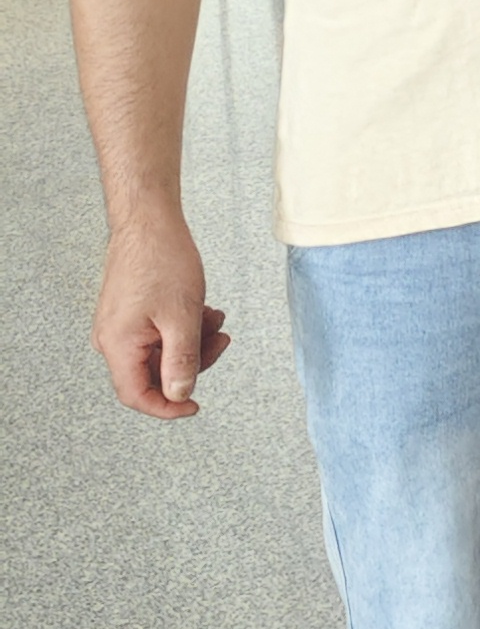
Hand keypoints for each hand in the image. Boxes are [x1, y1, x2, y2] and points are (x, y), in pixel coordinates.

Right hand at [95, 206, 228, 420]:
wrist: (149, 221)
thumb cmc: (161, 259)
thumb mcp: (182, 317)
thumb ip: (182, 361)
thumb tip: (179, 395)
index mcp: (117, 345)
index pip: (137, 395)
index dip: (167, 407)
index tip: (194, 406)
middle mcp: (111, 339)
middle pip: (153, 373)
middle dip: (192, 361)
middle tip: (220, 341)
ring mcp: (119, 325)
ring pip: (160, 352)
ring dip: (192, 341)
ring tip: (214, 319)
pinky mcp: (129, 313)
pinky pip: (157, 334)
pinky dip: (183, 327)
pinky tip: (203, 311)